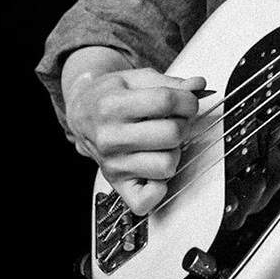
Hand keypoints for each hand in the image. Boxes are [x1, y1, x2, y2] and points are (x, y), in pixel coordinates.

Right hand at [67, 68, 207, 214]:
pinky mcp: (117, 183)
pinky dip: (158, 188)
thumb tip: (198, 86)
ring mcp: (113, 163)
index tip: (187, 102)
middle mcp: (110, 137)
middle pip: (172, 133)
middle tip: (175, 121)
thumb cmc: (110, 96)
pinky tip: (156, 167)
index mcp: (113, 105)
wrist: (82, 113)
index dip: (188, 100)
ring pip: (167, 164)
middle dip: (183, 124)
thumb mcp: (135, 79)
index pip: (166, 101)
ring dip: (174, 151)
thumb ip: (169, 83)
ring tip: (163, 142)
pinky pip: (145, 200)